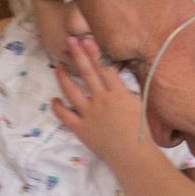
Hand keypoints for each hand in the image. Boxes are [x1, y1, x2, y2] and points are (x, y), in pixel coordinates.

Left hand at [49, 35, 148, 167]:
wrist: (133, 156)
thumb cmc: (140, 133)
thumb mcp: (138, 105)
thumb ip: (125, 91)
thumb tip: (114, 79)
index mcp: (118, 93)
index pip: (104, 67)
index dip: (94, 52)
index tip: (86, 39)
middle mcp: (102, 99)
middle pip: (88, 72)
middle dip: (78, 54)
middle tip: (70, 41)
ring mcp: (89, 114)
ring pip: (72, 91)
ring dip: (63, 77)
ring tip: (58, 66)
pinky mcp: (80, 128)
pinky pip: (65, 115)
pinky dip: (58, 107)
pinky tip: (54, 99)